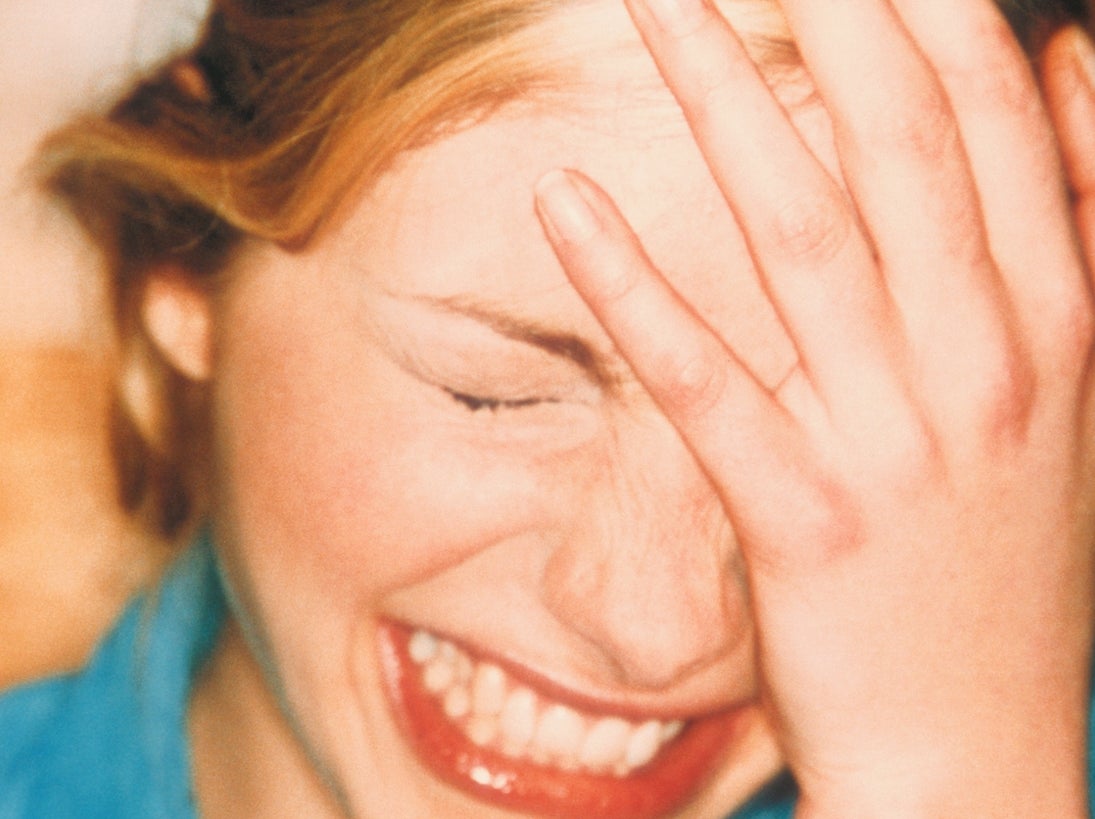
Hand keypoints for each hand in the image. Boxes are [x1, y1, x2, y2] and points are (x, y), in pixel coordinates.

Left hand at [533, 0, 1094, 815]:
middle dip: (828, 15)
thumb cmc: (1005, 564)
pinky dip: (635, 285)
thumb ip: (1074, 222)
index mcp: (1052, 320)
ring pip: (800, 234)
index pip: (988, 119)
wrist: (976, 741)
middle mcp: (984, 362)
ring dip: (720, 103)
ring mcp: (894, 443)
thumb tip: (1069, 63)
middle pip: (898, 145)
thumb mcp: (1073, 388)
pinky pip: (708, 381)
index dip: (921, 6)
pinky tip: (561, 201)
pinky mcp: (804, 522)